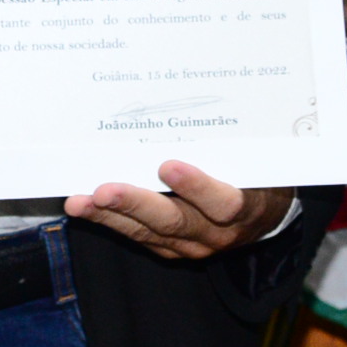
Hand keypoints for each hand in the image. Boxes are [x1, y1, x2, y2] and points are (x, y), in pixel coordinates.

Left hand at [66, 162, 294, 260]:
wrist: (267, 215)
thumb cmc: (258, 174)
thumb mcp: (258, 160)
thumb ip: (233, 143)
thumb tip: (199, 98)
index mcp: (245, 208)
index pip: (223, 203)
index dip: (197, 187)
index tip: (168, 166)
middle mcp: (218, 233)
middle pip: (176, 221)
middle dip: (135, 204)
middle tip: (103, 190)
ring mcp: (192, 244)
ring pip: (149, 232)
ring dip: (110, 217)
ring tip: (79, 202)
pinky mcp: (172, 249)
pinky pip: (139, 236)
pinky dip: (111, 221)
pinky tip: (85, 207)